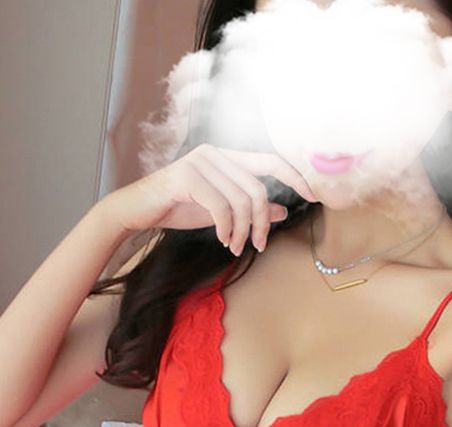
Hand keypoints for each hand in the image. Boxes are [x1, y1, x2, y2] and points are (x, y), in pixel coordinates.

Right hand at [100, 143, 317, 253]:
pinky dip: (225, 228)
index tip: (313, 195)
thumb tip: (282, 211)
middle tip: (258, 244)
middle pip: (258, 190)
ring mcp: (201, 162)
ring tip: (234, 246)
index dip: (294, 176)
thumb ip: (249, 208)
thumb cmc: (178, 208)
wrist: (138, 210)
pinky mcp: (187, 176)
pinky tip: (221, 238)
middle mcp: (216, 154)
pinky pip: (221, 207)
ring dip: (242, 231)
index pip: (270, 161)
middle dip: (262, 222)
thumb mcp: (221, 211)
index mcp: (227, 158)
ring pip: (241, 201)